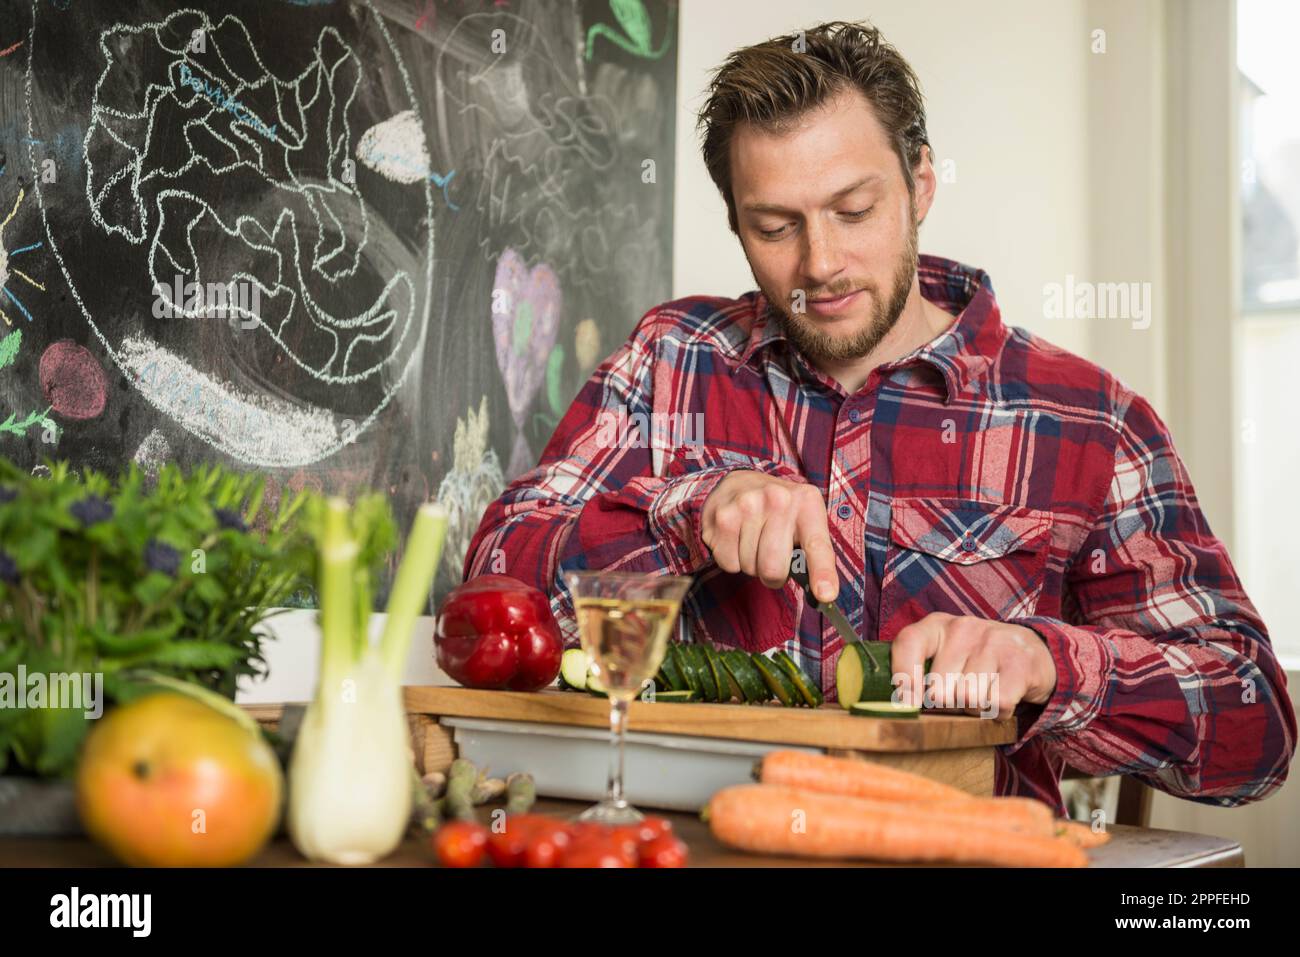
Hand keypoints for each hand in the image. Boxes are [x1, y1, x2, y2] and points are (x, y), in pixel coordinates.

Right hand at [700, 471, 837, 602]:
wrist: (742, 482)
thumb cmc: (780, 510)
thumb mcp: (805, 521)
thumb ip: (815, 555)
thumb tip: (824, 594)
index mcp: (807, 502)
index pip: (816, 545)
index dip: (822, 572)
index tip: (826, 595)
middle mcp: (778, 499)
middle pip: (774, 568)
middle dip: (773, 575)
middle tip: (773, 558)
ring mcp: (747, 505)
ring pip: (750, 567)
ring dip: (752, 564)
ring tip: (754, 540)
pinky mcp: (723, 516)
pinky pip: (729, 563)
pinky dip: (733, 560)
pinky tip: (737, 538)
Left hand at [890, 612, 1057, 716]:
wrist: (1031, 649)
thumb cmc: (976, 659)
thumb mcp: (945, 654)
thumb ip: (920, 671)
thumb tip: (901, 704)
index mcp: (937, 625)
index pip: (907, 644)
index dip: (903, 677)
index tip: (908, 703)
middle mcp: (963, 628)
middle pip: (938, 689)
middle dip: (948, 705)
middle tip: (961, 696)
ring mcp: (993, 642)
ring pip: (967, 700)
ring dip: (974, 709)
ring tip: (983, 694)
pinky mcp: (1019, 663)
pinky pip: (996, 704)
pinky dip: (998, 712)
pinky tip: (1001, 700)